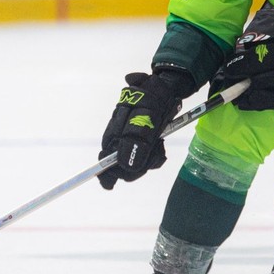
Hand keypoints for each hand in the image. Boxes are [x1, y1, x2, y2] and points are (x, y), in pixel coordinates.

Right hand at [98, 72, 181, 189]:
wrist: (168, 87)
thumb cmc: (155, 100)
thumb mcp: (146, 119)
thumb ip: (136, 143)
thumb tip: (127, 167)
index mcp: (114, 132)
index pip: (104, 159)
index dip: (107, 174)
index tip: (112, 185)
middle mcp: (120, 138)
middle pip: (122, 166)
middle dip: (139, 165)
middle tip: (154, 152)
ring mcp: (132, 139)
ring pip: (137, 163)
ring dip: (150, 158)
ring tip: (159, 144)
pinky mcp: (144, 141)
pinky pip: (147, 157)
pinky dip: (155, 154)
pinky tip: (160, 144)